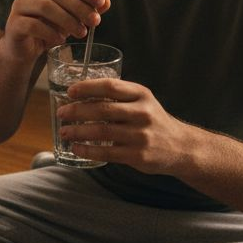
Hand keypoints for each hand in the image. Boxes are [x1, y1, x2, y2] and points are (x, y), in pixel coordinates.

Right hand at [0, 0, 108, 63]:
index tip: (101, 3)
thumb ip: (87, 7)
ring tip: (81, 33)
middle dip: (80, 8)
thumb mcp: (71, 15)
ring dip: (68, 21)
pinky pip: (34, 25)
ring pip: (46, 7)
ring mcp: (18, 4)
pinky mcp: (13, 23)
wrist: (24, 47)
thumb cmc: (48, 26)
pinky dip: (51, 33)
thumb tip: (105, 2)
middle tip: (95, 22)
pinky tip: (61, 40)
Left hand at [57, 78, 191, 173]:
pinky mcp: (138, 155)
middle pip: (103, 109)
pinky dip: (88, 150)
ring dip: (78, 132)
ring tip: (64, 132)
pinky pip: (107, 153)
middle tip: (61, 113)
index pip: (111, 86)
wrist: (181, 147)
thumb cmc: (154, 122)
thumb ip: (120, 97)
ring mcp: (140, 135)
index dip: (88, 87)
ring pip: (102, 132)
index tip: (70, 91)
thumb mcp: (144, 102)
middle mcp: (142, 113)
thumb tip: (82, 96)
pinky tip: (77, 148)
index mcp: (142, 95)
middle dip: (77, 111)